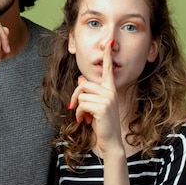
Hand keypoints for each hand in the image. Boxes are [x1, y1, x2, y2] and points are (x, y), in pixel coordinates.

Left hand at [69, 40, 122, 156]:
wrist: (111, 141)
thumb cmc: (103, 124)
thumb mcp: (96, 106)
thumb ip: (90, 93)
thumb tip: (81, 79)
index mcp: (111, 90)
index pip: (108, 70)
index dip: (107, 56)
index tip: (110, 42)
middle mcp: (110, 92)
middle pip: (83, 84)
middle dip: (75, 96)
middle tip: (74, 108)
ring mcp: (107, 99)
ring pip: (81, 95)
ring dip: (78, 109)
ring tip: (85, 117)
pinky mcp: (102, 107)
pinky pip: (81, 104)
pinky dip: (79, 114)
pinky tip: (85, 121)